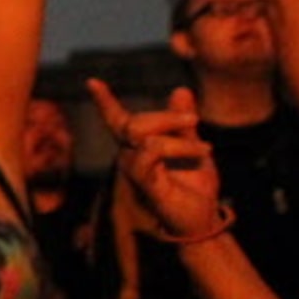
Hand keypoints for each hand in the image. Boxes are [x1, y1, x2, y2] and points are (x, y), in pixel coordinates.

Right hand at [87, 80, 226, 240]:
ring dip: (181, 139)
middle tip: (195, 121)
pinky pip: (149, 155)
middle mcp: (130, 157)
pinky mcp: (145, 184)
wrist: (204, 217)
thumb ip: (184, 122)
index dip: (105, 102)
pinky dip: (178, 147)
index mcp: (139, 146)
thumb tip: (181, 89)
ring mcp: (135, 171)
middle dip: (166, 117)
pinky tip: (201, 153)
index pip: (117, 121)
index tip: (92, 81)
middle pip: (133, 123)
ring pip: (146, 138)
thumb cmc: (195, 184)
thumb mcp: (194, 145)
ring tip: (207, 149)